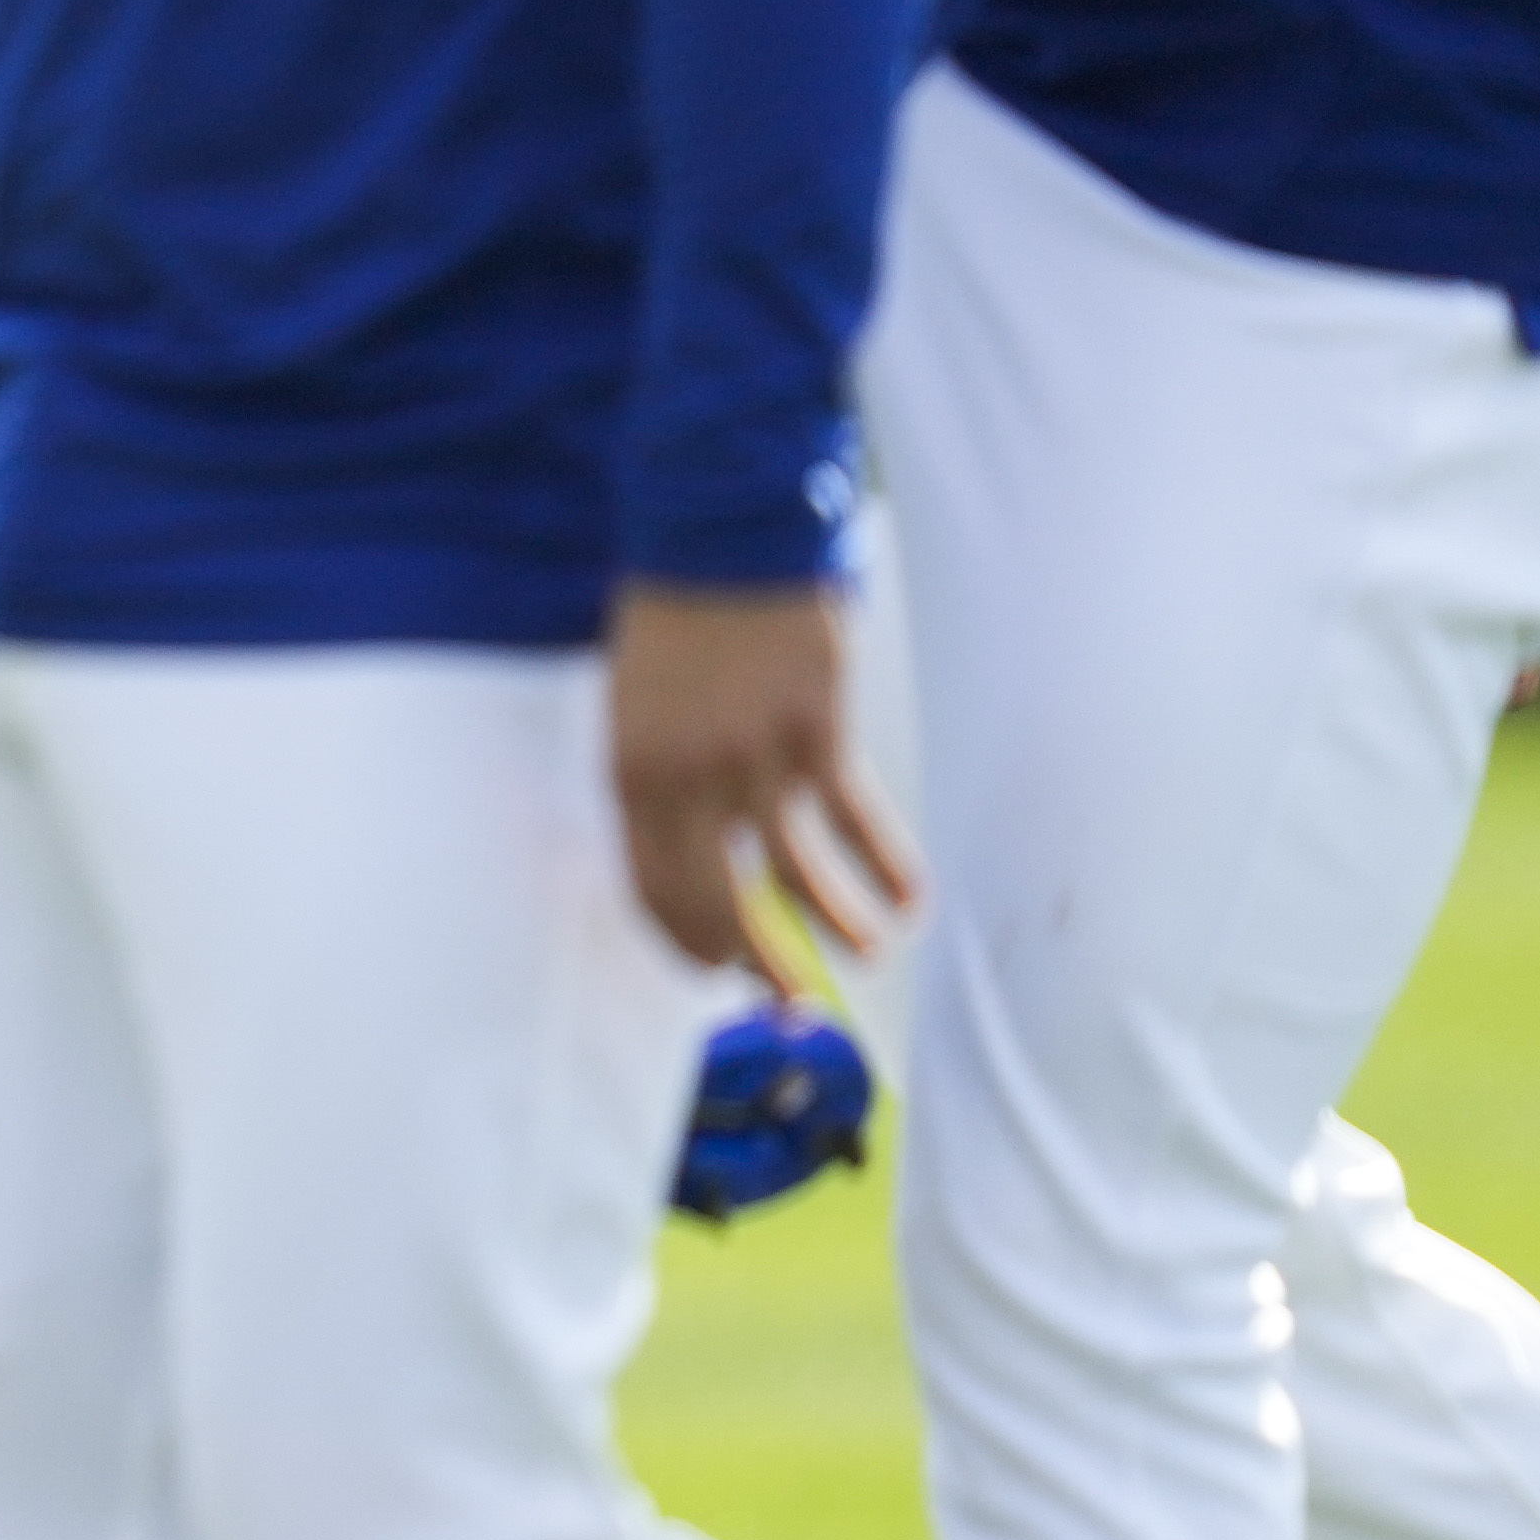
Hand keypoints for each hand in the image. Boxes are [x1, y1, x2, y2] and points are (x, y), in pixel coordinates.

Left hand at [608, 577, 915, 973]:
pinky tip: (908, 901)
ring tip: (863, 958)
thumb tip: (691, 846)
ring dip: (835, 927)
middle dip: (757, 964)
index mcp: (631, 774)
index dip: (683, 942)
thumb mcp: (632, 705)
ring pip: (799, 875)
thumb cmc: (668, 619)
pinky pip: (854, 820)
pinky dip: (884, 866)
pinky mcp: (818, 733)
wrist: (717, 535)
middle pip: (724, 902)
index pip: (653, 890)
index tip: (709, 973)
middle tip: (784, 1004)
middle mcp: (690, 780)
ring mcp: (757, 759)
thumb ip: (656, 777)